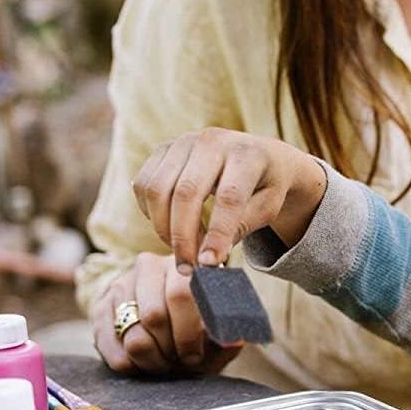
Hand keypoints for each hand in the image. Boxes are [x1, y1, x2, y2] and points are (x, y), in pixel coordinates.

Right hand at [91, 253, 243, 376]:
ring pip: (133, 336)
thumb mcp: (217, 334)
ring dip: (153, 360)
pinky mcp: (100, 307)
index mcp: (184, 265)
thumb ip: (227, 336)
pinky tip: (144, 363)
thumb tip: (235, 339)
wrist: (165, 330)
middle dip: (171, 348)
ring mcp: (121, 284)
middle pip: (154, 315)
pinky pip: (111, 348)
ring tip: (165, 362)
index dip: (189, 332)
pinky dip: (131, 365)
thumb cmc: (197, 332)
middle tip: (182, 360)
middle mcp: (149, 267)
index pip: (182, 293)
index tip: (196, 354)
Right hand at [131, 128, 326, 266]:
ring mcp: (184, 141)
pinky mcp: (164, 149)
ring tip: (183, 249)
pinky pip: (143, 185)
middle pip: (186, 193)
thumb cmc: (265, 187)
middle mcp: (213, 141)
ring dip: (163, 228)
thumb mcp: (267, 208)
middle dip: (182, 237)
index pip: (229, 197)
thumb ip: (240, 228)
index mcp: (248, 154)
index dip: (217, 233)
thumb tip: (208, 258)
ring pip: (157, 189)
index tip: (209, 264)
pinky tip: (170, 227)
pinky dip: (150, 213)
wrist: (258, 155)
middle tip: (188, 268)